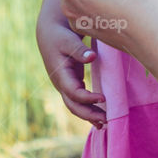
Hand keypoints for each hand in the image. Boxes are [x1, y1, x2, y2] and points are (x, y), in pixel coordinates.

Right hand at [36, 8, 106, 125]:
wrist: (50, 33)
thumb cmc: (60, 35)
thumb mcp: (69, 40)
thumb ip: (79, 50)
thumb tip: (92, 57)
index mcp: (60, 75)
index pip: (73, 92)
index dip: (87, 98)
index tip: (103, 98)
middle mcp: (61, 84)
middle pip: (73, 105)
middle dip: (89, 114)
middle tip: (107, 120)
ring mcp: (65, 86)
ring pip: (75, 106)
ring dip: (89, 115)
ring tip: (105, 124)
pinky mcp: (71, 83)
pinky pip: (79, 101)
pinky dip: (88, 109)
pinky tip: (99, 117)